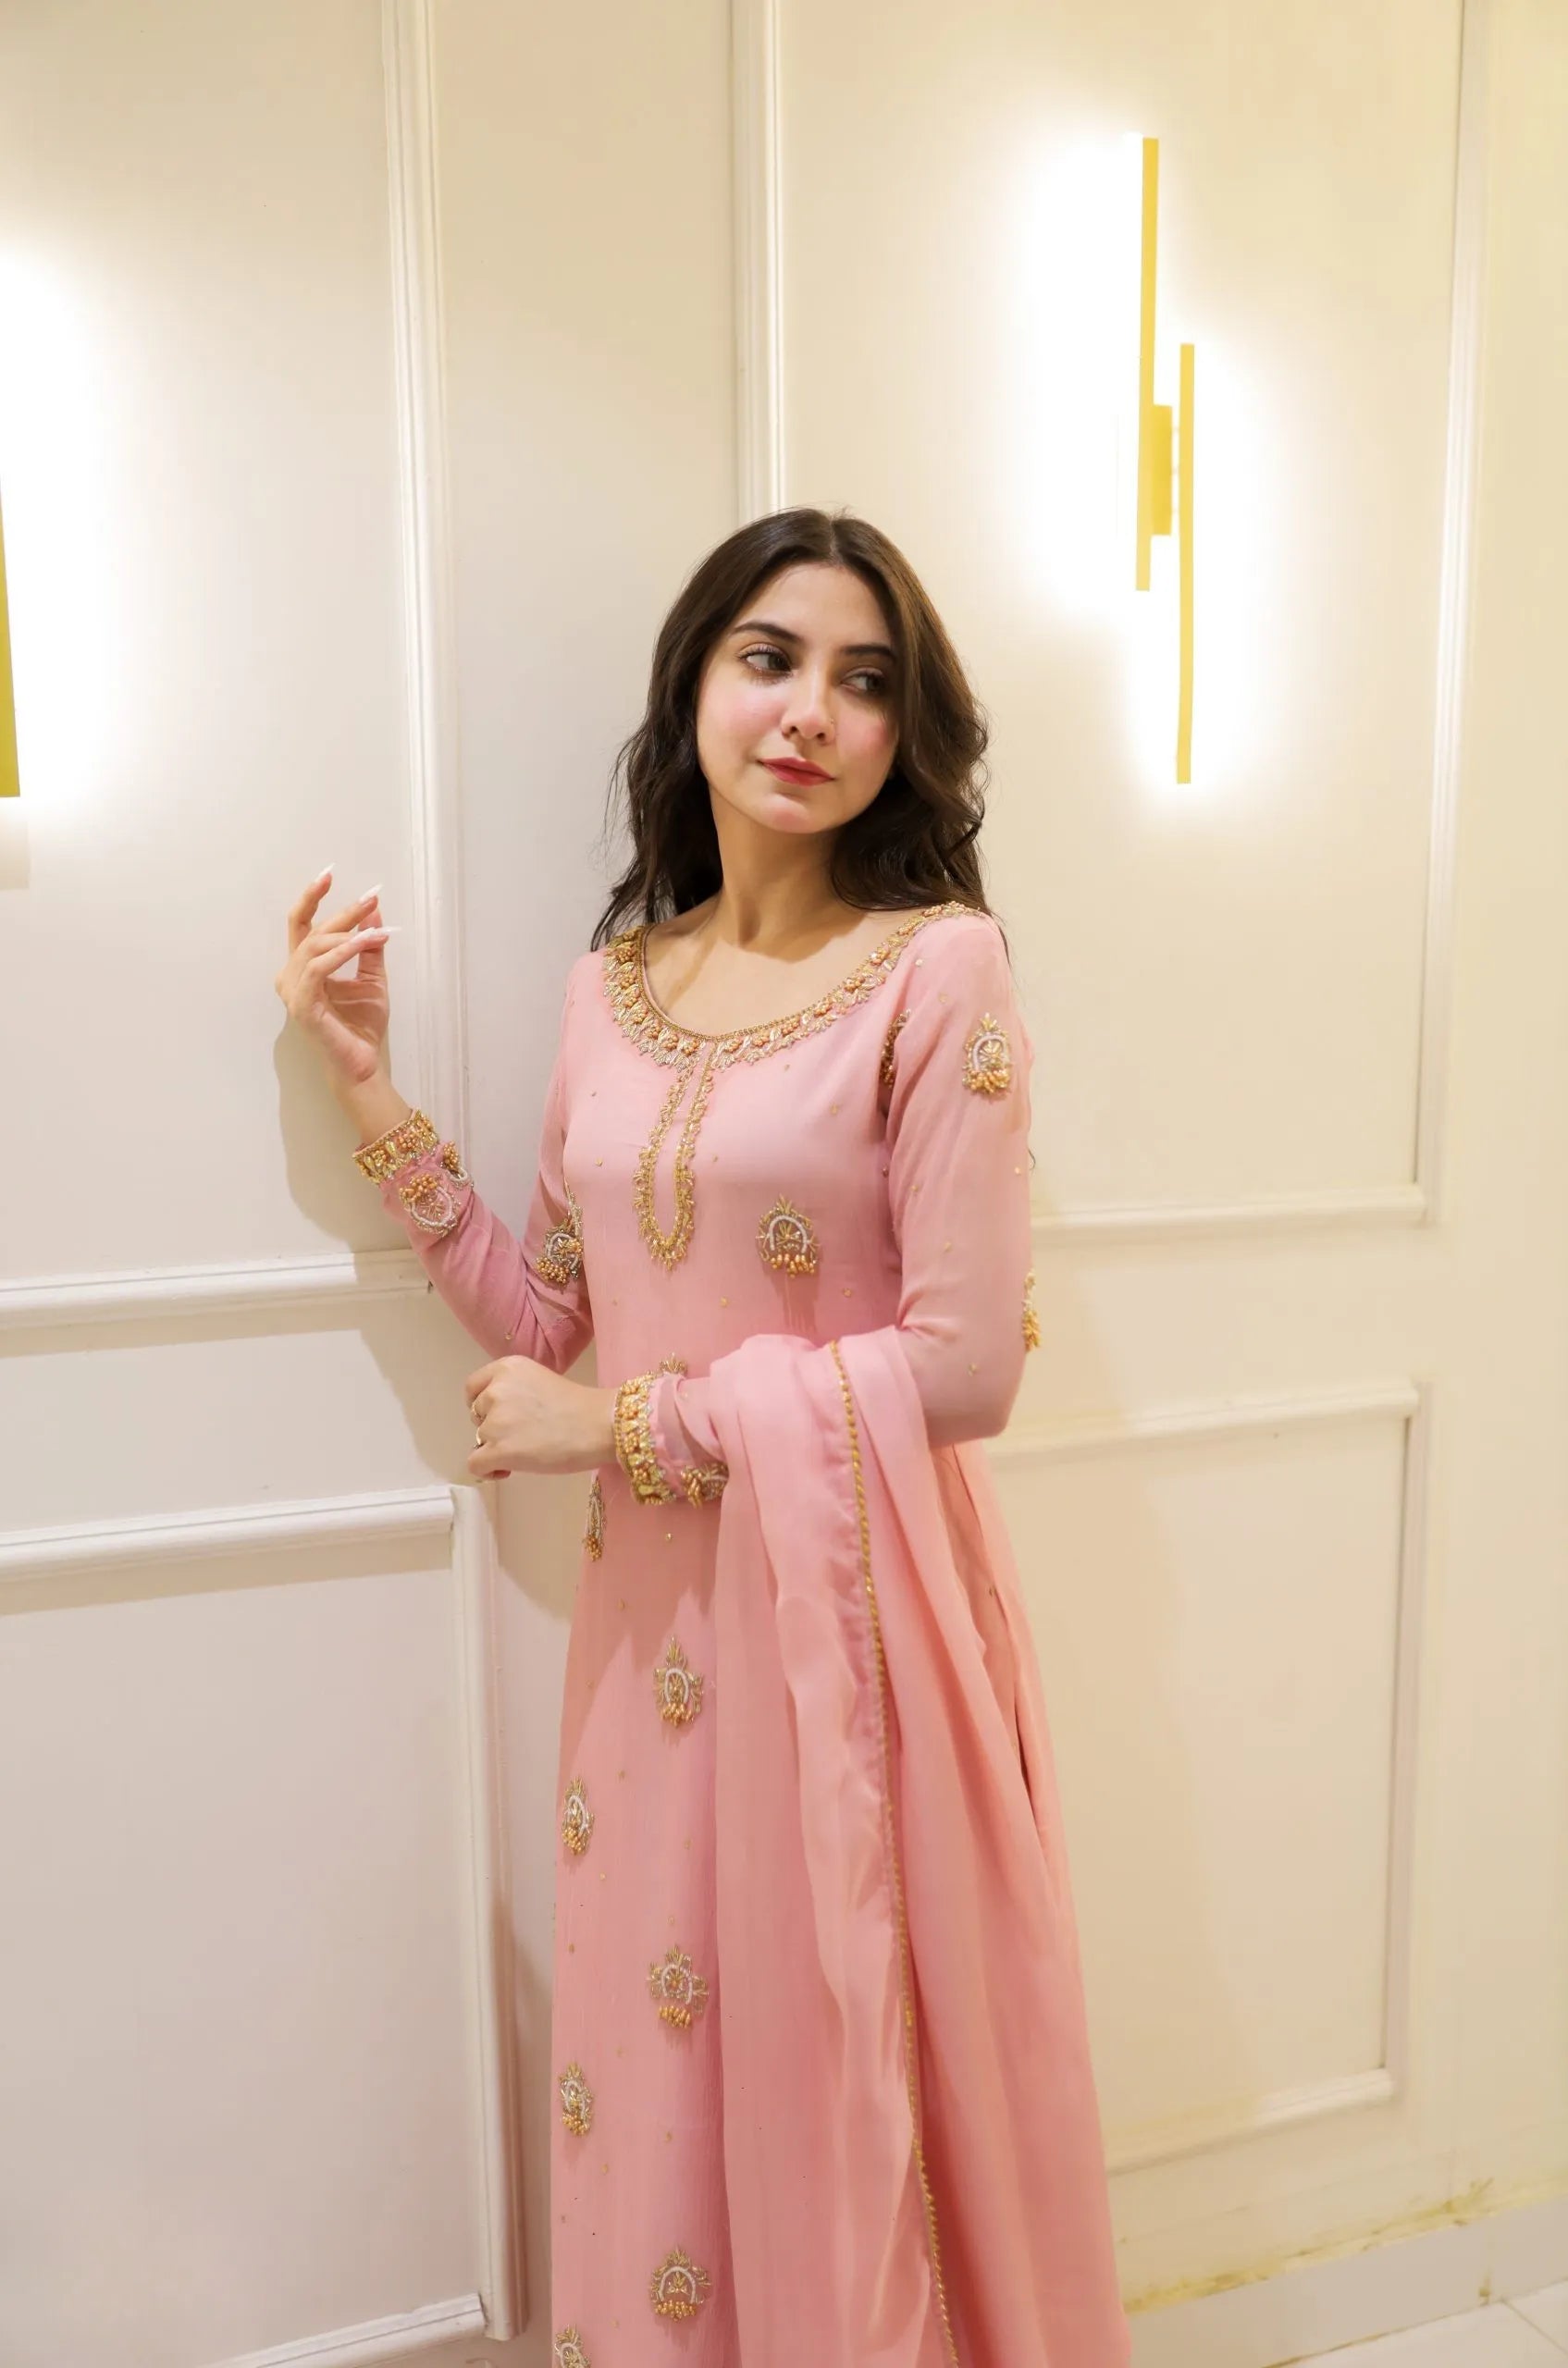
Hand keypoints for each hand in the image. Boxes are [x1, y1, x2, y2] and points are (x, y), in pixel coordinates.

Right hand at [275, 864, 395, 1094]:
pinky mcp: (302, 1006)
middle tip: (371, 898)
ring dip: (348, 933)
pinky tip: (364, 943)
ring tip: (377, 929)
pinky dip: (343, 952)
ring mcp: (293, 992)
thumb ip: (369, 946)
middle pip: (310, 931)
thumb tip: (374, 909)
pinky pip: (319, 969)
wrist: (363, 1062)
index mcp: (303, 968)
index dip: (311, 898)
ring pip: (314, 946)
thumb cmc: (362, 1025)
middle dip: (341, 912)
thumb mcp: (372, 978)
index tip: (330, 874)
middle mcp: (291, 977)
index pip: (301, 926)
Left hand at [465, 1357, 616, 1482]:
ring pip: (478, 1441)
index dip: (482, 1405)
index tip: (498, 1416)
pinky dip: (488, 1470)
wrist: (600, 1425)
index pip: (473, 1388)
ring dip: (495, 1448)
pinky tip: (507, 1469)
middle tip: (522, 1434)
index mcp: (507, 1368)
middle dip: (493, 1427)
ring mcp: (495, 1421)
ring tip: (524, 1452)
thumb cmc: (579, 1406)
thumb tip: (498, 1417)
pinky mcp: (498, 1450)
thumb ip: (514, 1391)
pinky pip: (475, 1464)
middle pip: (476, 1416)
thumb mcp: (539, 1381)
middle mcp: (495, 1390)